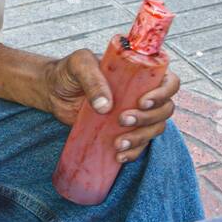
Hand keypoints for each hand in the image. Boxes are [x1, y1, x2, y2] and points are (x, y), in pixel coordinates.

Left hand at [43, 51, 179, 163]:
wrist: (53, 91)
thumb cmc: (69, 72)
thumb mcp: (79, 65)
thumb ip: (92, 79)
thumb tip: (106, 107)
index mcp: (141, 73)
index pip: (168, 82)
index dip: (163, 94)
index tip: (143, 103)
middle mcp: (143, 93)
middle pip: (165, 110)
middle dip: (148, 119)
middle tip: (122, 120)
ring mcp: (135, 113)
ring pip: (154, 129)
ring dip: (141, 139)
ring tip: (118, 144)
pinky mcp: (123, 130)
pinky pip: (139, 144)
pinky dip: (133, 152)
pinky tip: (118, 156)